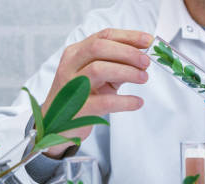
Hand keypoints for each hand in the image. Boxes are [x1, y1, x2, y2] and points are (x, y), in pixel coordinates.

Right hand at [42, 28, 152, 157]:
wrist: (56, 125)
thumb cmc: (79, 97)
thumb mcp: (96, 76)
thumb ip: (115, 64)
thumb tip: (142, 56)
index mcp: (76, 53)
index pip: (103, 36)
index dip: (128, 36)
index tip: (148, 41)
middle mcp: (70, 66)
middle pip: (99, 48)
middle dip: (127, 52)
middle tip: (146, 62)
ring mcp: (71, 87)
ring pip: (99, 69)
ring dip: (127, 71)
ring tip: (143, 78)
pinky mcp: (78, 109)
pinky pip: (104, 102)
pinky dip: (125, 101)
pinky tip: (137, 102)